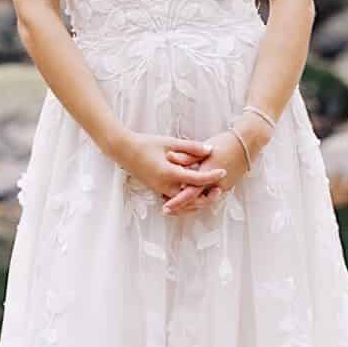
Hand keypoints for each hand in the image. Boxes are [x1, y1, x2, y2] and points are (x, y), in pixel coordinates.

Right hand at [111, 131, 228, 206]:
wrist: (123, 150)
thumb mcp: (170, 142)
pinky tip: (195, 195)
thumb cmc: (146, 143)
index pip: (196, 179)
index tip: (224, 171)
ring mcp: (159, 190)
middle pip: (191, 199)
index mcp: (169, 173)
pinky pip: (175, 201)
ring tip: (210, 193)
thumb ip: (191, 147)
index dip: (212, 176)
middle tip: (220, 189)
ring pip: (183, 204)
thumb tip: (210, 150)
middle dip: (207, 197)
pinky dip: (186, 202)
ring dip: (198, 202)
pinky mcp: (157, 190)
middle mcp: (164, 186)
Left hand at [161, 122, 260, 213]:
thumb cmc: (226, 143)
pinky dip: (200, 197)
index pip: (190, 193)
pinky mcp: (226, 186)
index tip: (165, 207)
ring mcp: (223, 187)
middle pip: (196, 202)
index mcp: (209, 174)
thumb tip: (169, 157)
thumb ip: (187, 156)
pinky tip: (192, 195)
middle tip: (167, 209)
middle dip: (181, 207)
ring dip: (190, 204)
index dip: (177, 202)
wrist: (248, 143)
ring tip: (176, 204)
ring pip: (204, 200)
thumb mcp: (204, 149)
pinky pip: (211, 195)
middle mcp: (216, 184)